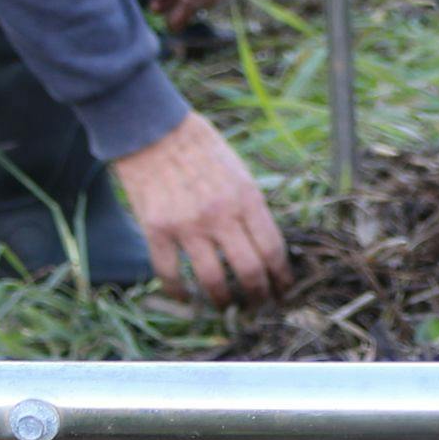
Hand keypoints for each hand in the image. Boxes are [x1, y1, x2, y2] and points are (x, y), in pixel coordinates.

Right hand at [109, 112, 287, 303]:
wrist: (154, 131)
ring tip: (227, 308)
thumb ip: (251, 209)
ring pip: (212, 280)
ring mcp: (187, 225)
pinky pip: (170, 274)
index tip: (284, 291)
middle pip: (248, 271)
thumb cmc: (202, 149)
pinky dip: (180, 292)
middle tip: (259, 306)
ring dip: (223, 301)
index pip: (272, 249)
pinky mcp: (156, 230)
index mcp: (247, 198)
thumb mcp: (240, 173)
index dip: (281, 277)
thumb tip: (265, 248)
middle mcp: (220, 215)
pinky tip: (187, 298)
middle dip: (258, 296)